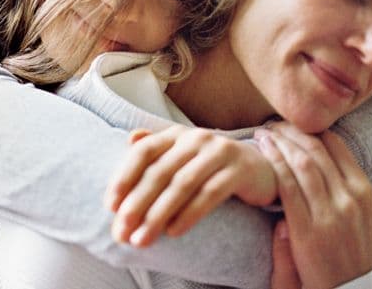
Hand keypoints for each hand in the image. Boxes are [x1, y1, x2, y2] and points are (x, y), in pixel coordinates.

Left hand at [105, 125, 276, 246]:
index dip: (125, 177)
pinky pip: (210, 194)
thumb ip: (157, 148)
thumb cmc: (211, 166)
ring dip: (159, 214)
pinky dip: (190, 214)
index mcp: (176, 134)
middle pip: (160, 172)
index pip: (143, 152)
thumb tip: (129, 138)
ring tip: (143, 238)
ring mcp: (219, 152)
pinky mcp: (240, 170)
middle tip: (122, 232)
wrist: (261, 169)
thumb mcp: (183, 155)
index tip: (110, 205)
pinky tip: (174, 232)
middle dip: (137, 204)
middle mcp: (196, 138)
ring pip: (182, 184)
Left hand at [257, 123, 371, 288]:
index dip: (312, 130)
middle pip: (316, 150)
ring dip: (279, 142)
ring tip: (263, 133)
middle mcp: (349, 197)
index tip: (294, 124)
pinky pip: (287, 187)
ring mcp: (329, 213)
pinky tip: (262, 150)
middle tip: (273, 123)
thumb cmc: (350, 253)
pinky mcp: (307, 229)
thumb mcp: (360, 216)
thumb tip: (315, 163)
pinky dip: (273, 163)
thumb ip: (342, 188)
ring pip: (301, 163)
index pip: (337, 146)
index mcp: (364, 190)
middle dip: (292, 131)